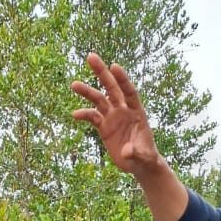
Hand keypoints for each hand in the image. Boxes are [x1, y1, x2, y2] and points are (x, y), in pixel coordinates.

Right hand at [72, 53, 189, 220]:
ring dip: (87, 92)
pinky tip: (75, 115)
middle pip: (112, 88)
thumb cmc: (146, 157)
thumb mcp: (144, 157)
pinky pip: (93, 118)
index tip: (114, 67)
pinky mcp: (104, 127)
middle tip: (91, 56)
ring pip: (99, 100)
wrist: (139, 164)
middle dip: (102, 73)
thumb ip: (136, 152)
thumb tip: (126, 151)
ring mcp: (113, 117)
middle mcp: (124, 110)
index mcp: (137, 112)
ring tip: (74, 85)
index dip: (122, 80)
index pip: (129, 92)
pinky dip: (84, 115)